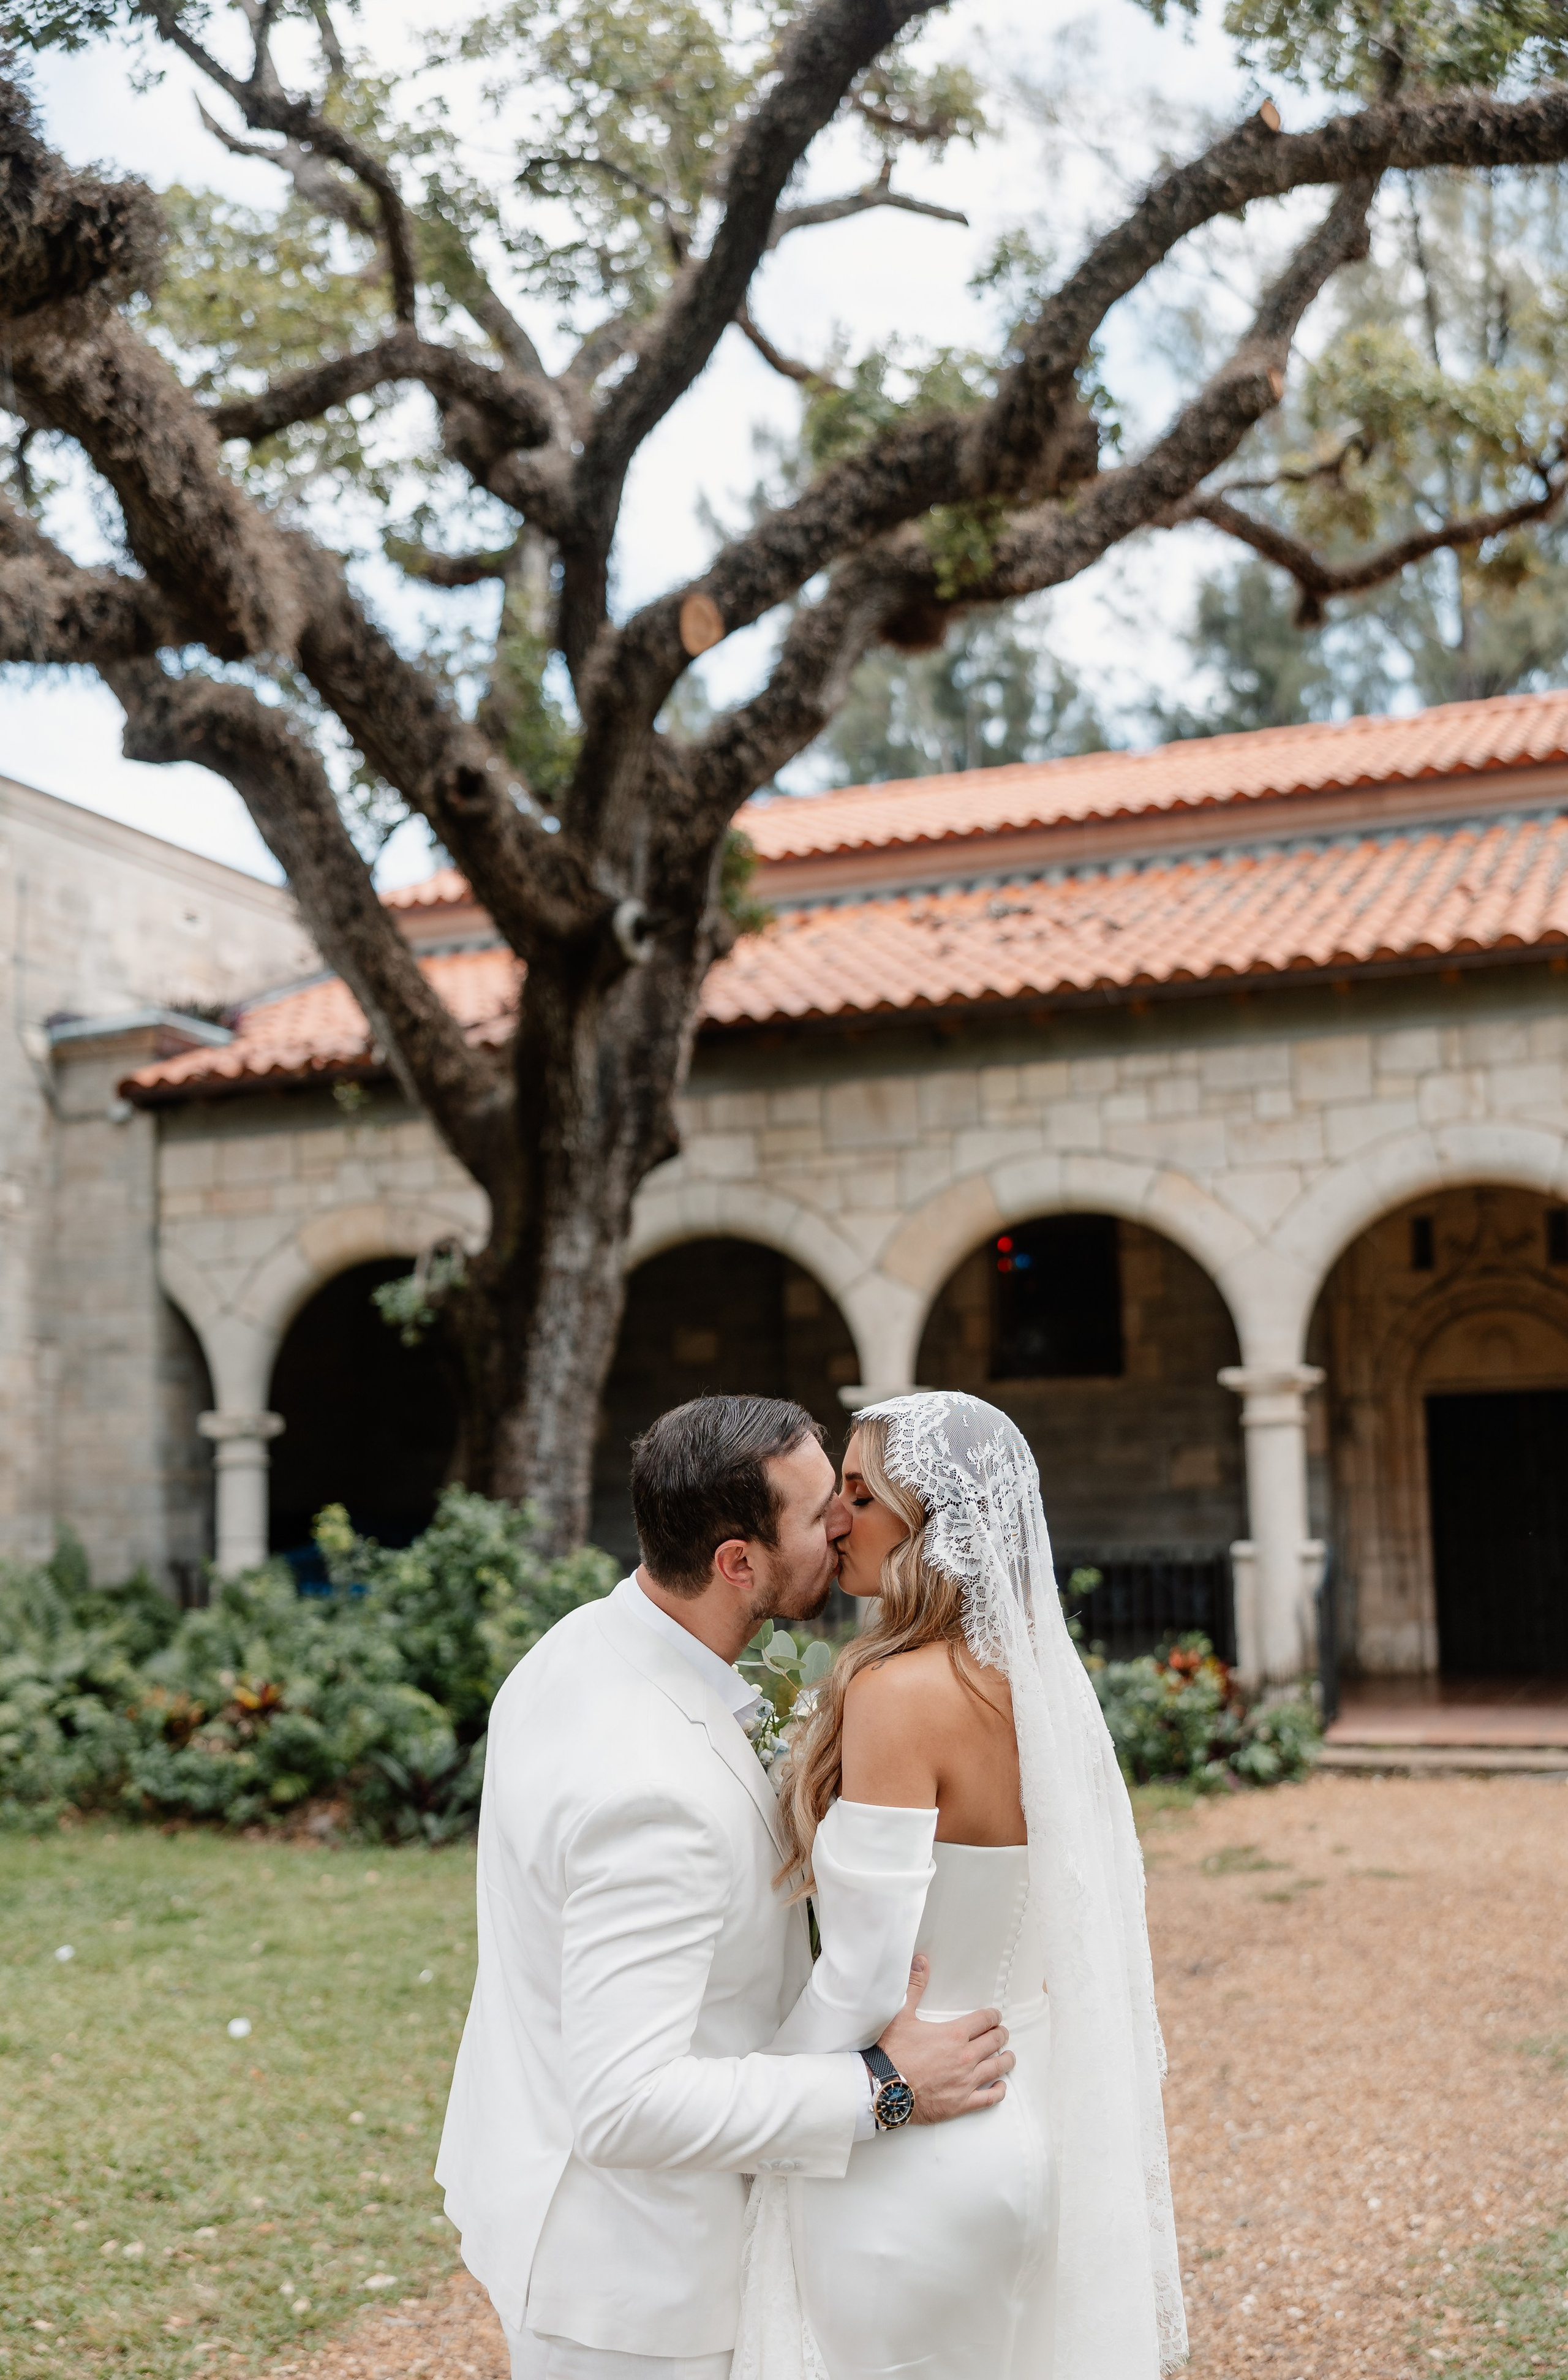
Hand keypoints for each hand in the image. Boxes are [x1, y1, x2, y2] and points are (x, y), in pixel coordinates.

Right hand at [876, 1955, 1011, 2124]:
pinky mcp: (961, 2103)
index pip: (984, 2020)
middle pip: (994, 2042)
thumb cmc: (892, 2052)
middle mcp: (965, 2057)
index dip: (992, 2016)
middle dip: (1000, 2034)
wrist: (883, 2088)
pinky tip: (1000, 2086)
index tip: (995, 2016)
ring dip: (1005, 2060)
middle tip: (1002, 2033)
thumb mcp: (901, 2014)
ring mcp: (966, 2082)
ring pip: (996, 2067)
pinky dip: (998, 2091)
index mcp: (954, 2034)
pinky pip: (988, 2098)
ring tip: (1008, 2056)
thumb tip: (921, 1960)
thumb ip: (914, 1986)